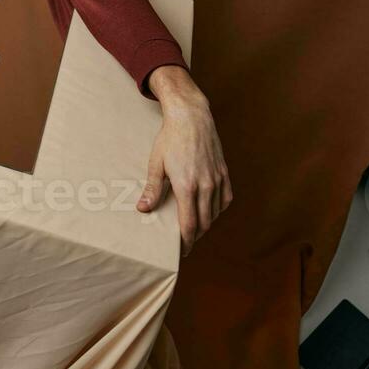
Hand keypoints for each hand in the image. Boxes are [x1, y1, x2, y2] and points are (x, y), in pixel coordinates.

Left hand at [137, 67, 232, 256]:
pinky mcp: (224, 172)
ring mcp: (217, 179)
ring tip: (195, 227)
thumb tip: (143, 209)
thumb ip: (152, 189)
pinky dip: (218, 208)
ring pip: (215, 212)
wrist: (191, 116)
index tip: (181, 251)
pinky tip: (210, 210)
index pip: (189, 224)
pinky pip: (225, 198)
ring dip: (206, 223)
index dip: (186, 242)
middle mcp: (205, 185)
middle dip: (195, 236)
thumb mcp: (156, 163)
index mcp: (187, 186)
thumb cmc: (170, 138)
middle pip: (204, 223)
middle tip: (186, 243)